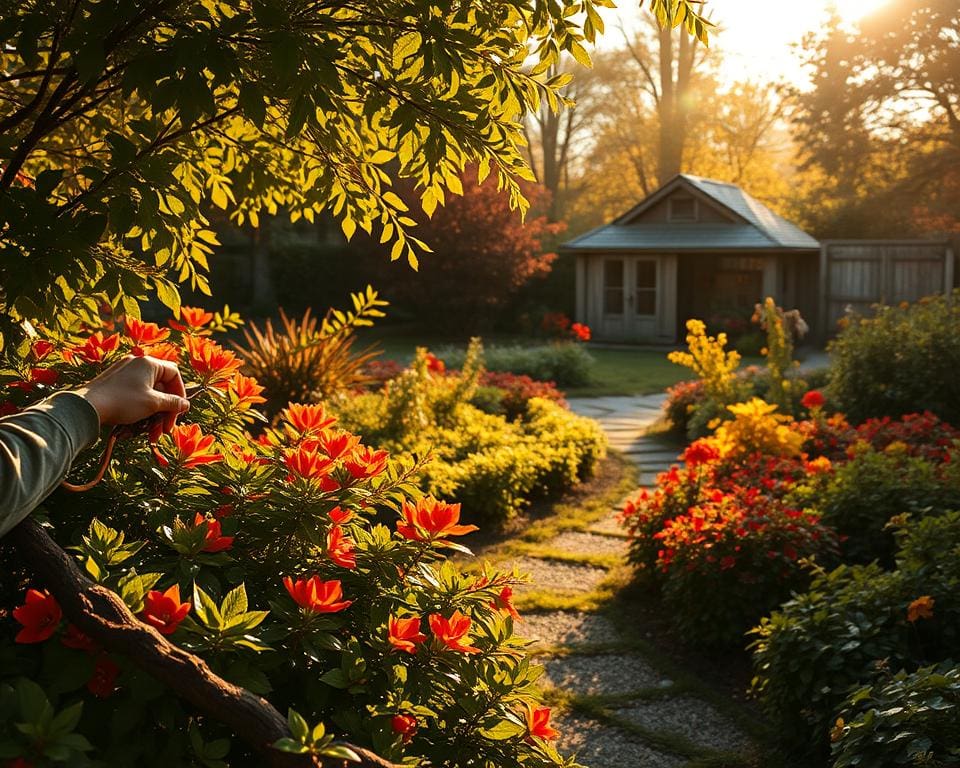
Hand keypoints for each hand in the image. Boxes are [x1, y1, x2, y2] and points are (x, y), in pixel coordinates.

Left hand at [75, 355, 189, 431]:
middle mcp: (137, 364)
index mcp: (149, 363)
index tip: (179, 410)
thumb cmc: (123, 402)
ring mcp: (124, 373)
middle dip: (165, 412)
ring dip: (153, 416)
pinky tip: (138, 427)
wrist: (86, 406)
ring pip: (148, 395)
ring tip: (151, 435)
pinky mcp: (114, 384)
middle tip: (165, 430)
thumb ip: (173, 403)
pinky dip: (141, 411)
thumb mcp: (153, 403)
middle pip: (161, 387)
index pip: (174, 374)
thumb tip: (185, 404)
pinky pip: (135, 396)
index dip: (180, 393)